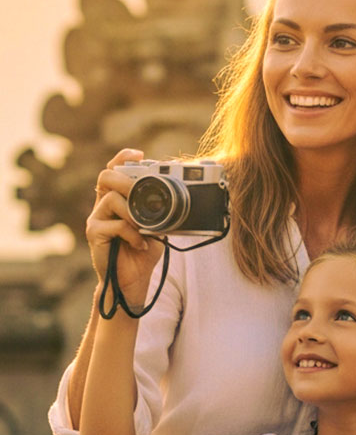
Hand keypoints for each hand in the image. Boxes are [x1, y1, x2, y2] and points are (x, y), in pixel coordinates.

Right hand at [88, 148, 162, 304]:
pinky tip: (141, 243)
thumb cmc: (143, 252)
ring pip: (111, 199)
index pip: (114, 170)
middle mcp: (103, 205)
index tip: (139, 154)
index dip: (123, 158)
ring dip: (134, 212)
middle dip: (126, 179)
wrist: (132, 281)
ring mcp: (96, 219)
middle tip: (141, 192)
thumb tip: (181, 198)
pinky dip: (133, 233)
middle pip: (106, 177)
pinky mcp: (95, 234)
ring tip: (145, 228)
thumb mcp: (157, 227)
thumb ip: (161, 211)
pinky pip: (115, 224)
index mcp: (117, 199)